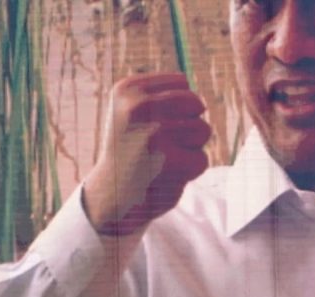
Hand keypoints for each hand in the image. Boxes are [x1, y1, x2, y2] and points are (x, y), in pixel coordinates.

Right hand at [77, 74, 213, 239]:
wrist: (111, 195)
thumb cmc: (129, 150)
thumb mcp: (131, 110)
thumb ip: (161, 95)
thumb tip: (198, 100)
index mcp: (128, 89)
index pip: (182, 83)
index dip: (181, 106)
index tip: (157, 122)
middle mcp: (138, 107)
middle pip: (196, 104)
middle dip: (190, 123)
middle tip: (166, 143)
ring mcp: (153, 134)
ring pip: (203, 130)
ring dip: (191, 147)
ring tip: (164, 157)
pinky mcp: (168, 163)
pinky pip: (202, 159)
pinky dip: (190, 170)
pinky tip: (167, 174)